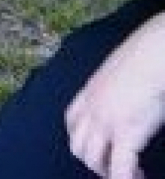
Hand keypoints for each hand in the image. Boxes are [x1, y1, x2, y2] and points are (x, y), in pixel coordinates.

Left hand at [65, 11, 164, 178]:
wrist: (150, 56)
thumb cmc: (141, 59)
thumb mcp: (118, 74)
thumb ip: (114, 88)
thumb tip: (125, 96)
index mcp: (89, 92)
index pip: (72, 121)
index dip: (81, 139)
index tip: (99, 147)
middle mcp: (91, 108)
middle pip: (77, 144)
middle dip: (93, 161)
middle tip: (114, 167)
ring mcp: (105, 122)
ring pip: (92, 159)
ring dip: (107, 172)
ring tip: (129, 174)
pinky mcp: (124, 133)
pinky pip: (119, 169)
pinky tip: (139, 178)